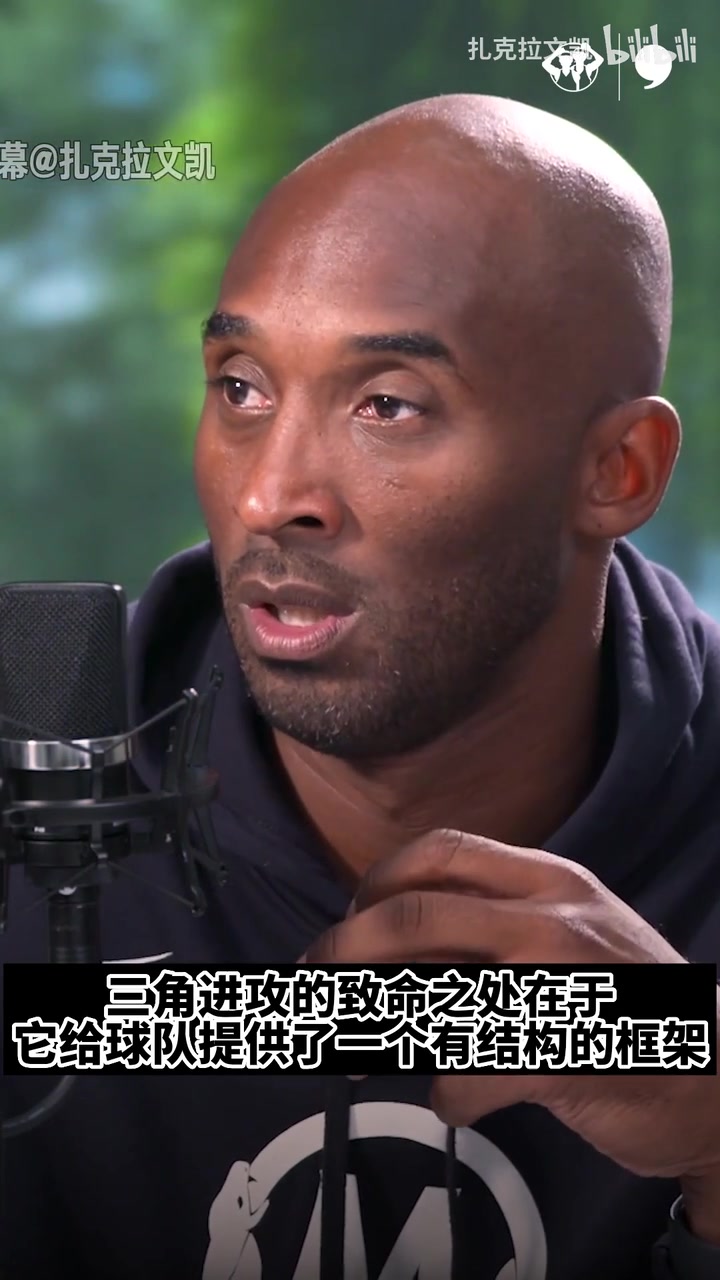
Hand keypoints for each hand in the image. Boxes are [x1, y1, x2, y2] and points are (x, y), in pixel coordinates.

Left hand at [302, 829, 719, 1231]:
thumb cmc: (628, 1006)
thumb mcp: (570, 937)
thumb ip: (491, 929)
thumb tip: (386, 945)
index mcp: (551, 880)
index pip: (440, 851)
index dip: (376, 883)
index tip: (350, 920)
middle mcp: (553, 916)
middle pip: (412, 914)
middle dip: (343, 949)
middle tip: (313, 982)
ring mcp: (562, 982)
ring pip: (431, 994)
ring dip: (378, 1031)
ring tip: (359, 1054)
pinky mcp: (567, 1053)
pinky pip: (470, 1072)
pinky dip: (447, 1094)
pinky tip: (455, 1100)